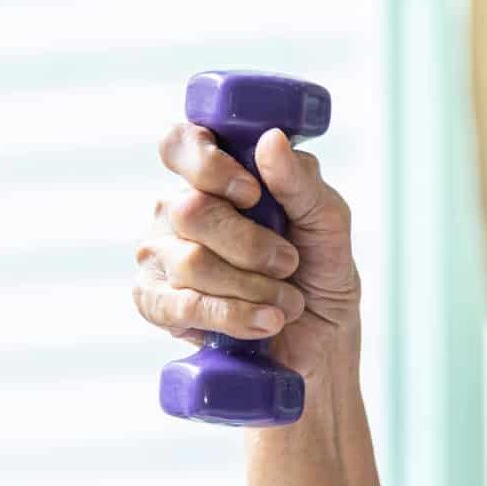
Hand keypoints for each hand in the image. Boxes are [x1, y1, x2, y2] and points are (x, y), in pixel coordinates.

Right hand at [133, 124, 361, 383]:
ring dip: (253, 288)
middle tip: (289, 264)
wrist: (322, 345)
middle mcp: (178, 211)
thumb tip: (270, 140)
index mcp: (214, 178)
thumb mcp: (328, 226)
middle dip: (251, 245)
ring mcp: (162, 258)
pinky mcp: (158, 305)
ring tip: (288, 303)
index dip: (208, 165)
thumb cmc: (321, 276)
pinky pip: (182, 306)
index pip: (180, 144)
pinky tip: (264, 323)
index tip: (251, 194)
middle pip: (191, 210)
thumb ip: (302, 183)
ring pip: (191, 262)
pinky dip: (232, 316)